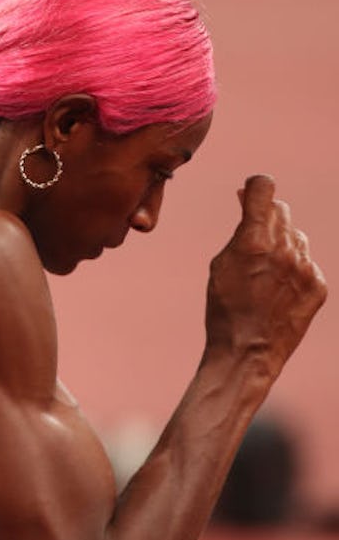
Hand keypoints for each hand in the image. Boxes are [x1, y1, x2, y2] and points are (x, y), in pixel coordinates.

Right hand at [204, 174, 326, 380]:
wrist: (247, 353)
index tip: (250, 194)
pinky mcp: (318, 285)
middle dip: (267, 218)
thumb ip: (240, 230)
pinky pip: (307, 262)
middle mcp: (284, 249)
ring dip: (282, 245)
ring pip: (296, 236)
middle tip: (255, 239)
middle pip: (281, 210)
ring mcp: (305, 267)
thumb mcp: (221, 264)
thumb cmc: (225, 310)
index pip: (263, 186)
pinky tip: (279, 290)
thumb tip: (248, 201)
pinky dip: (294, 269)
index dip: (255, 187)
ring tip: (265, 274)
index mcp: (254, 240)